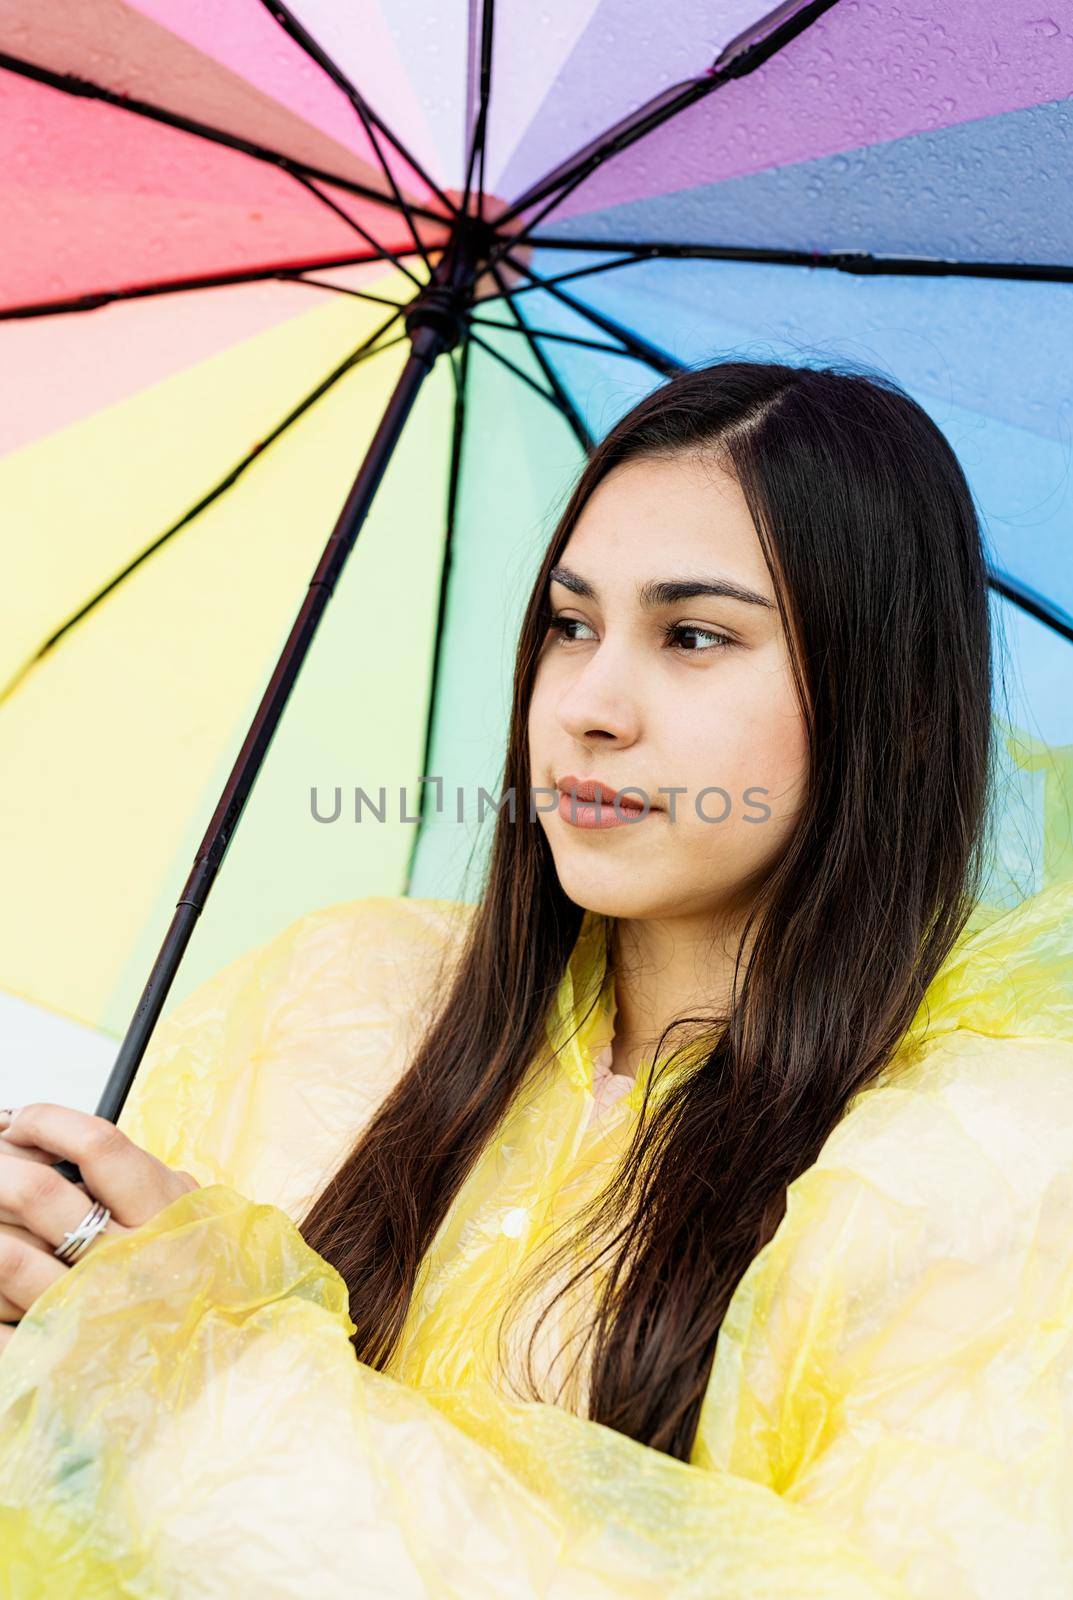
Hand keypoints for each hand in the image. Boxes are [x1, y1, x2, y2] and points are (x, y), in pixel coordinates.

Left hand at [0, 1104, 198, 1346]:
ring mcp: (94, 1309)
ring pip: (8, 1257)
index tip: (22, 1121)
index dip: (48, 1122)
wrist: (220, 1359)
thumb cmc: (197, 1274)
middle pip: (40, 1194)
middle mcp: (128, 1260)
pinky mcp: (64, 1353)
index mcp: (162, 1214)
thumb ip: (144, 1176)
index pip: (98, 1146)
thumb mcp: (189, 1210)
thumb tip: (64, 1140)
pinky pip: (2, 1325)